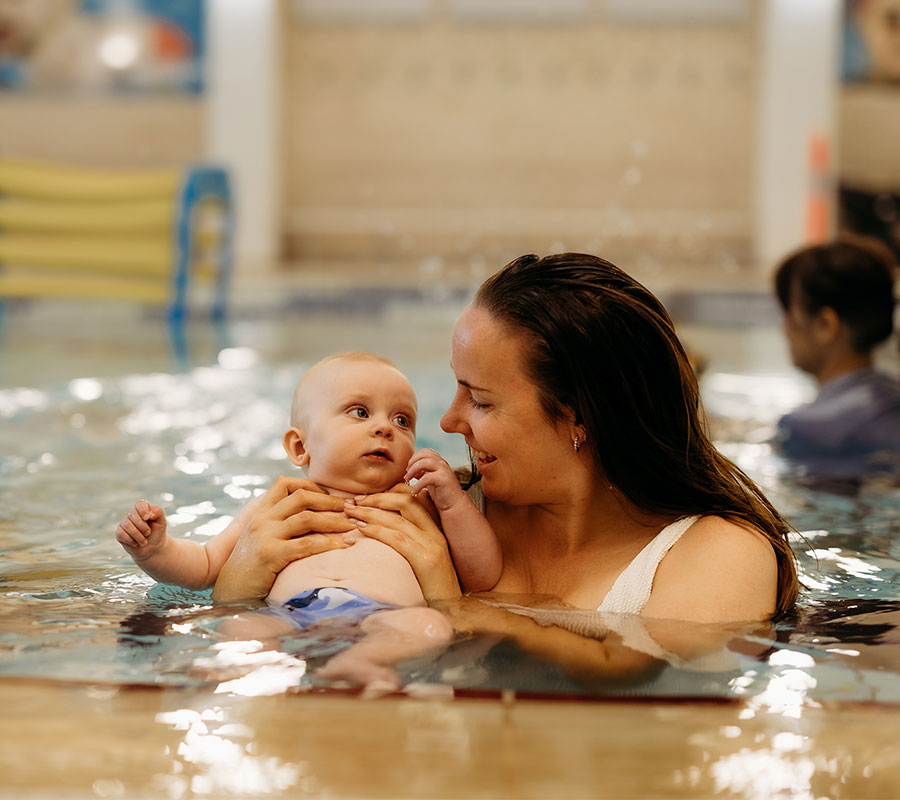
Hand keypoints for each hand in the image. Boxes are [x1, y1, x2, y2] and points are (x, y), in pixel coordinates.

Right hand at [115, 500, 166, 559]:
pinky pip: (121, 533)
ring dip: (138, 535)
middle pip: (132, 514)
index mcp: (143, 509)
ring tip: (144, 541)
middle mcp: (132, 514)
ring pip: (126, 524)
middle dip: (142, 526)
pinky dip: (130, 540)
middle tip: (148, 533)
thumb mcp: (162, 521)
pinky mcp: (119, 533)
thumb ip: (158, 512)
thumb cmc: (157, 532)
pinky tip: (136, 543)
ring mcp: (125, 523)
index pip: (139, 504)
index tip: (147, 518)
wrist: (153, 548)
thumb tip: (149, 513)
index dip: (143, 510)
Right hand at [211, 477, 357, 602]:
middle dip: (330, 501)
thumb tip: (310, 515)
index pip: (284, 483)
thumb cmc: (251, 566)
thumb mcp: (260, 537)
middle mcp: (262, 519)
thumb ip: (277, 523)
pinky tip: (342, 546)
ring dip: (334, 521)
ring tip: (352, 526)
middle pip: (301, 497)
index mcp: (260, 511)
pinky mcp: (270, 554)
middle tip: (350, 508)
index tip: (329, 496)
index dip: (310, 485)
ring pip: (307, 518)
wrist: (229, 591)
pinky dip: (328, 543)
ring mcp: (265, 535)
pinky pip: (306, 544)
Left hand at [343, 489, 461, 601]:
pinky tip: (361, 530)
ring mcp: (433, 546)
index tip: (365, 498)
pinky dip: (376, 531)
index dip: (387, 496)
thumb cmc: (432, 591)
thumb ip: (408, 545)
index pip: (412, 501)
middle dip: (376, 499)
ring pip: (398, 520)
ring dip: (370, 513)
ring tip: (350, 513)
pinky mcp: (426, 561)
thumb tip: (380, 534)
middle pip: (405, 503)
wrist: (452, 612)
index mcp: (435, 532)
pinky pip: (397, 539)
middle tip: (353, 502)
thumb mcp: (423, 562)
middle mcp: (435, 534)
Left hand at [404, 449, 465, 511]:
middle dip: (412, 462)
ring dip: (412, 471)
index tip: (408, 469)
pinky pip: (427, 478)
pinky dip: (418, 484)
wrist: (454, 504)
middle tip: (407, 474)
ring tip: (407, 480)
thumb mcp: (429, 479)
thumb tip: (409, 470)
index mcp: (438, 461)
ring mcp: (443, 470)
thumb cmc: (441, 492)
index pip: (424, 451)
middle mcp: (442, 463)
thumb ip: (422, 472)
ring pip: (424, 462)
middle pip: (423, 454)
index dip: (414, 458)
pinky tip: (415, 492)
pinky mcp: (443, 479)